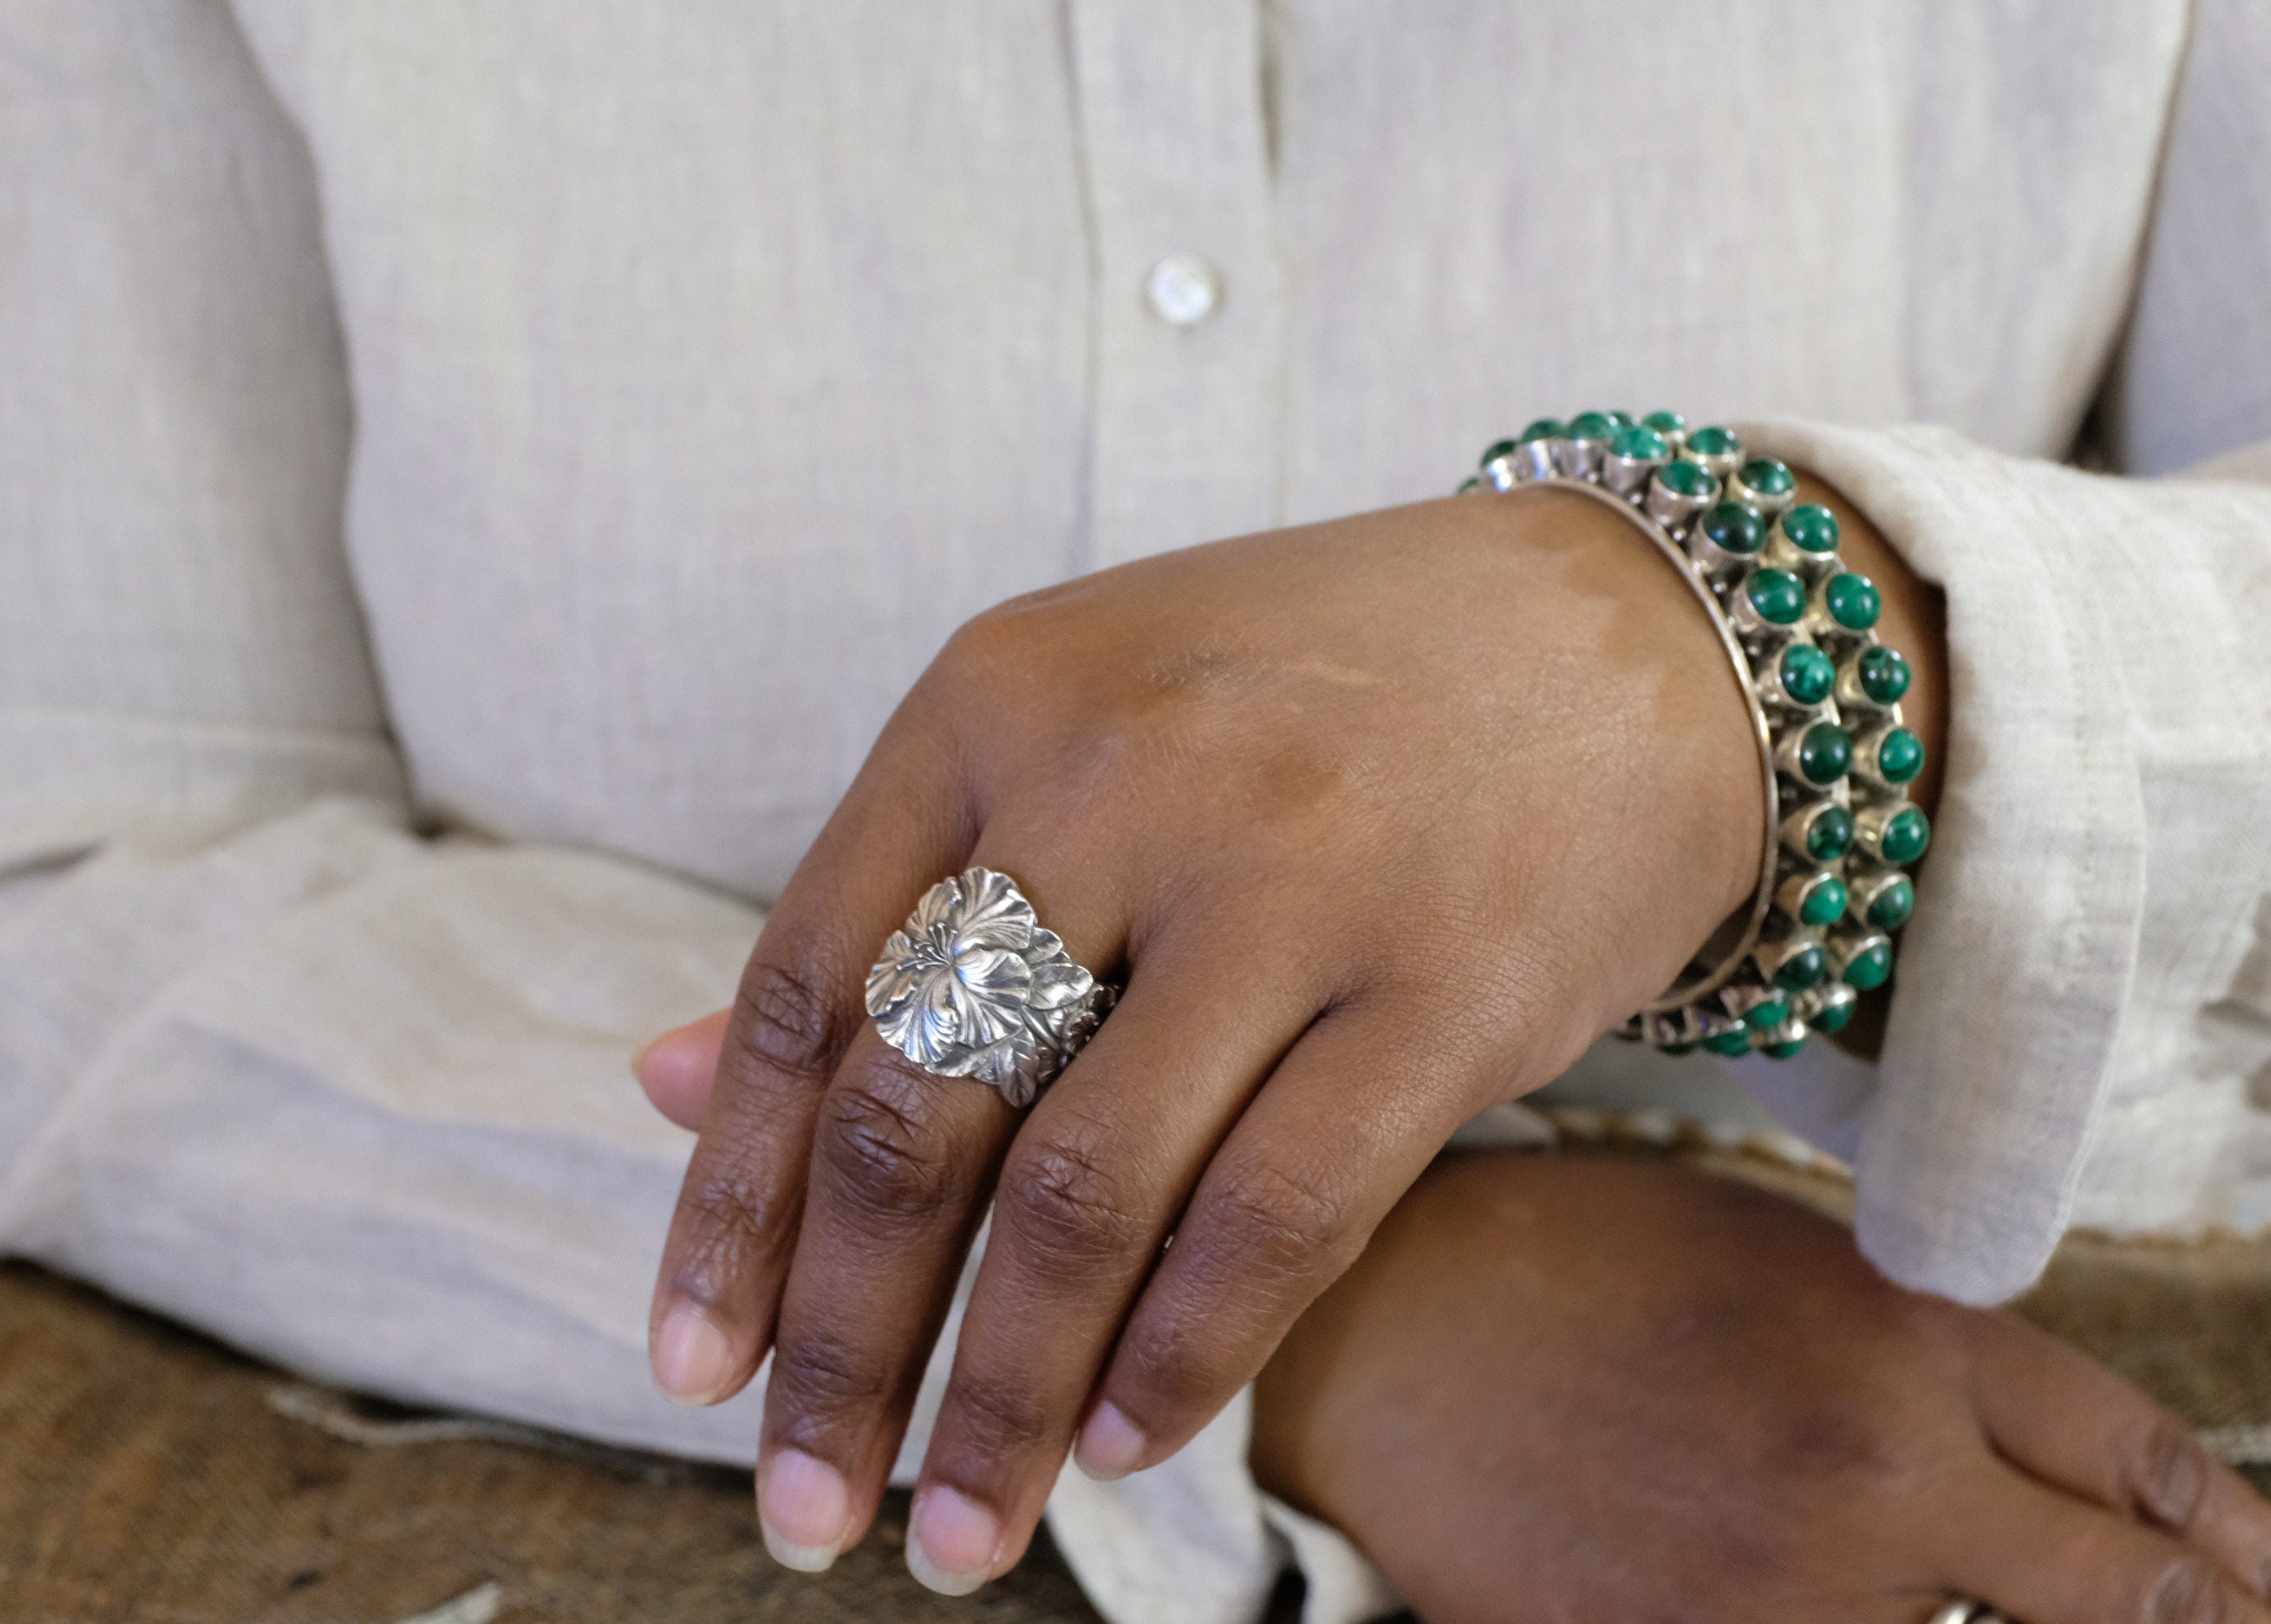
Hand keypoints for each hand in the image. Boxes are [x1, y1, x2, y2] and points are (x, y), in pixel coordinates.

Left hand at [641, 481, 1940, 1591]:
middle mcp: (1121, 774)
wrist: (1629, 638)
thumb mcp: (1078, 735)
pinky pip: (1274, 1220)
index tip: (691, 1368)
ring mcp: (1289, 879)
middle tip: (801, 1510)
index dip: (726, 1203)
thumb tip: (641, 1080)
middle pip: (919, 1112)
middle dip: (841, 1346)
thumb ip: (887, 907)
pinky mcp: (1441, 988)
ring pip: (1085, 1195)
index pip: (803, 989)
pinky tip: (1118, 1443)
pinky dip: (1180, 1360)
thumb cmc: (1319, 699)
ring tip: (953, 1537)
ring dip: (998, 1399)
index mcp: (996, 699)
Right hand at [1252, 1153, 2270, 1623]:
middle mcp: (1878, 1474)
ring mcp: (1787, 1593)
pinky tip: (1839, 1600)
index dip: (2245, 1544)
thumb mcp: (1767, 1252)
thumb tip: (2028, 1461)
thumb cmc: (1563, 1262)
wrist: (1372, 1333)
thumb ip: (1914, 1349)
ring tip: (2009, 1594)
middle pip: (2115, 1595)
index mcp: (1897, 1338)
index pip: (2137, 1460)